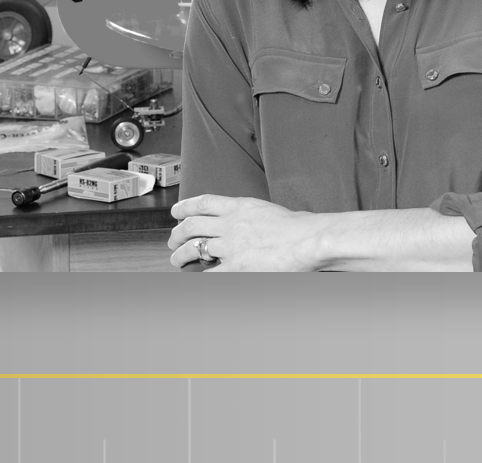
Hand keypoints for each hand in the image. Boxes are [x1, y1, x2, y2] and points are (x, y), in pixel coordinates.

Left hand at [168, 194, 324, 271]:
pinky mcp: (235, 267)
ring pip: (193, 248)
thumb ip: (252, 216)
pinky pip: (209, 273)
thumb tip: (246, 225)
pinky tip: (194, 279)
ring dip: (181, 254)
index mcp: (240, 206)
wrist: (308, 240)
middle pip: (192, 225)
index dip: (185, 206)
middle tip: (173, 239)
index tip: (176, 211)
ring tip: (177, 259)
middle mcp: (230, 224)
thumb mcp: (270, 211)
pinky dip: (199, 276)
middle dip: (177, 233)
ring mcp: (231, 246)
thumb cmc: (300, 227)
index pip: (203, 202)